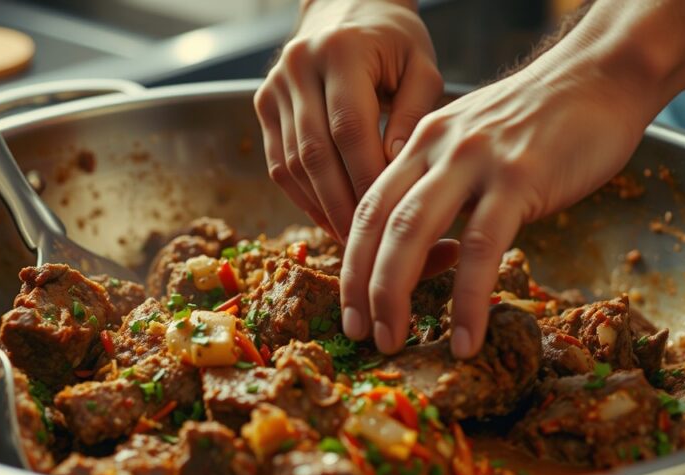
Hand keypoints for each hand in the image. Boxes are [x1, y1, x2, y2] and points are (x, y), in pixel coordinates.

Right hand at [254, 0, 441, 242]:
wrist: (346, 6)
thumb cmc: (394, 42)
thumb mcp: (421, 66)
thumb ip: (414, 115)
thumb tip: (395, 172)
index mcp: (340, 51)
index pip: (350, 129)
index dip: (366, 178)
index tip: (389, 215)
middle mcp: (297, 67)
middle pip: (314, 153)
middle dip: (341, 204)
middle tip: (367, 242)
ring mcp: (273, 87)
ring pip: (291, 163)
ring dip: (320, 207)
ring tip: (349, 238)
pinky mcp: (263, 104)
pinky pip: (279, 163)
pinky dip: (303, 196)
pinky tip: (328, 217)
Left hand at [340, 62, 653, 357]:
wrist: (600, 76)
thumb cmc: (539, 120)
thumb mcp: (471, 142)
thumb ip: (441, 185)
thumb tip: (422, 247)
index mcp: (419, 143)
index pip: (367, 208)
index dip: (350, 262)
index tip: (350, 307)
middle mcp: (434, 148)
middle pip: (376, 224)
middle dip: (360, 286)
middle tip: (358, 334)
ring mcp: (473, 162)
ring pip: (412, 234)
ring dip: (394, 295)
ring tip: (392, 343)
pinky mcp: (518, 178)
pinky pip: (480, 250)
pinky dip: (466, 301)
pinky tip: (465, 339)